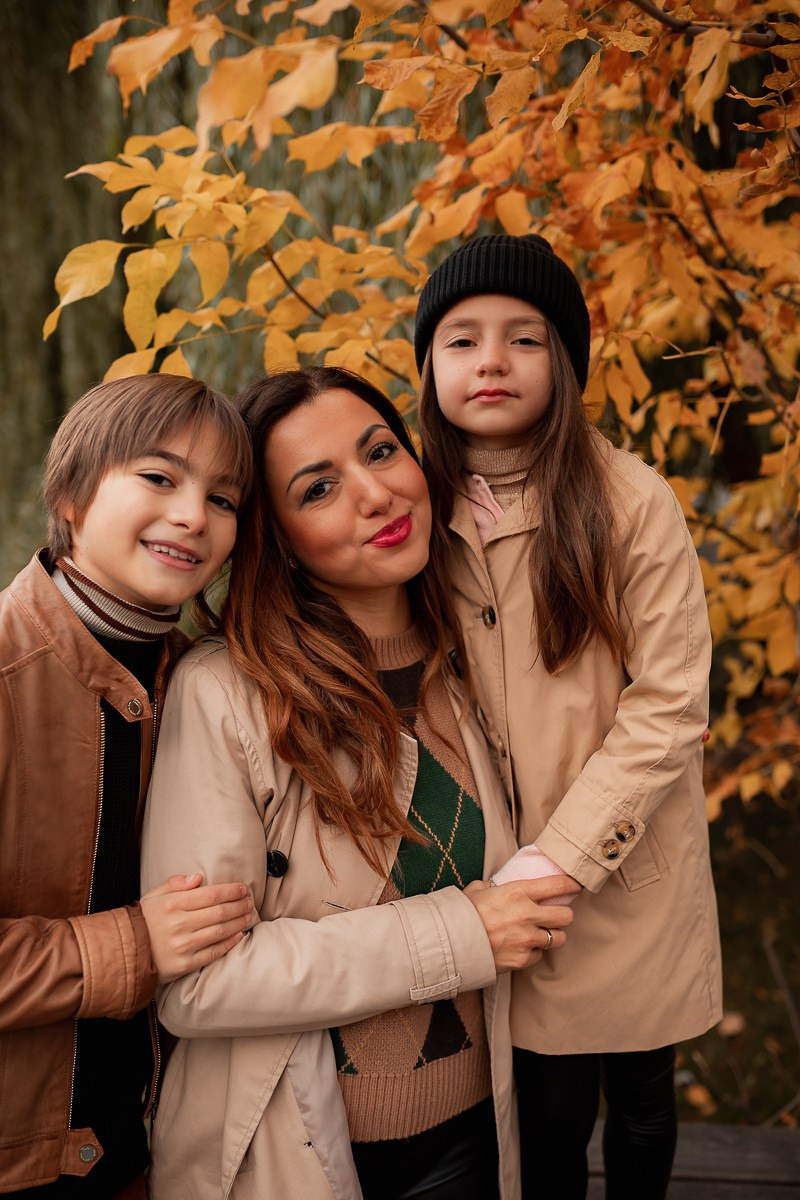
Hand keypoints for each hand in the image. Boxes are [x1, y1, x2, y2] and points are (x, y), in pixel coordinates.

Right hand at [140, 874, 254, 983]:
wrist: (125, 953)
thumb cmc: (143, 921)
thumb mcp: (153, 896)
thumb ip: (175, 883)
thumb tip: (198, 877)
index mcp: (172, 904)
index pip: (211, 894)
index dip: (231, 891)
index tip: (242, 888)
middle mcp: (179, 924)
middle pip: (219, 912)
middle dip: (239, 905)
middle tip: (249, 901)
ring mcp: (183, 945)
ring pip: (219, 931)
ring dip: (238, 922)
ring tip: (248, 915)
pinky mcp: (185, 964)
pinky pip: (213, 952)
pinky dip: (229, 943)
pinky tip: (239, 935)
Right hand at [465, 875, 578, 973]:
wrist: (452, 943)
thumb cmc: (463, 913)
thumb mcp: (478, 890)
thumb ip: (492, 886)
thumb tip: (493, 886)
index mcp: (518, 891)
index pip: (558, 885)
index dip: (571, 884)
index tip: (574, 885)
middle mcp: (528, 914)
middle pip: (567, 916)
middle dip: (563, 916)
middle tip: (554, 916)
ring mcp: (527, 939)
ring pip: (559, 939)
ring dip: (551, 936)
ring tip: (538, 934)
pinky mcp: (523, 959)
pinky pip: (538, 955)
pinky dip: (532, 952)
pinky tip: (520, 948)